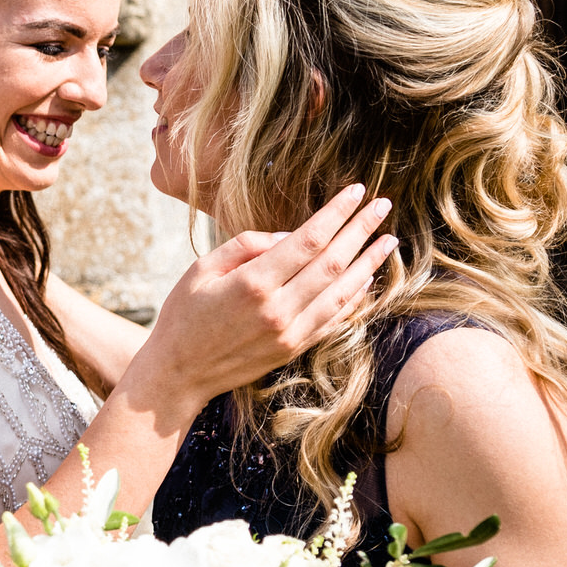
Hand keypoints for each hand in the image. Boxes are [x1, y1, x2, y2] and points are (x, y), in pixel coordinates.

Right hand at [140, 183, 398, 408]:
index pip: (309, 239)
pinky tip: (367, 280)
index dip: (336, 213)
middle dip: (362, 230)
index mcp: (253, 283)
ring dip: (369, 264)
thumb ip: (245, 245)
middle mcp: (278, 309)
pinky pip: (334, 320)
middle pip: (333, 263)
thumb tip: (287, 236)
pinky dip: (355, 298)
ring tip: (389, 241)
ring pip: (342, 293)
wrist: (177, 375)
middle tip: (383, 206)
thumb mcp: (201, 269)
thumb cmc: (183, 316)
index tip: (356, 191)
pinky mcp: (293, 350)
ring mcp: (290, 333)